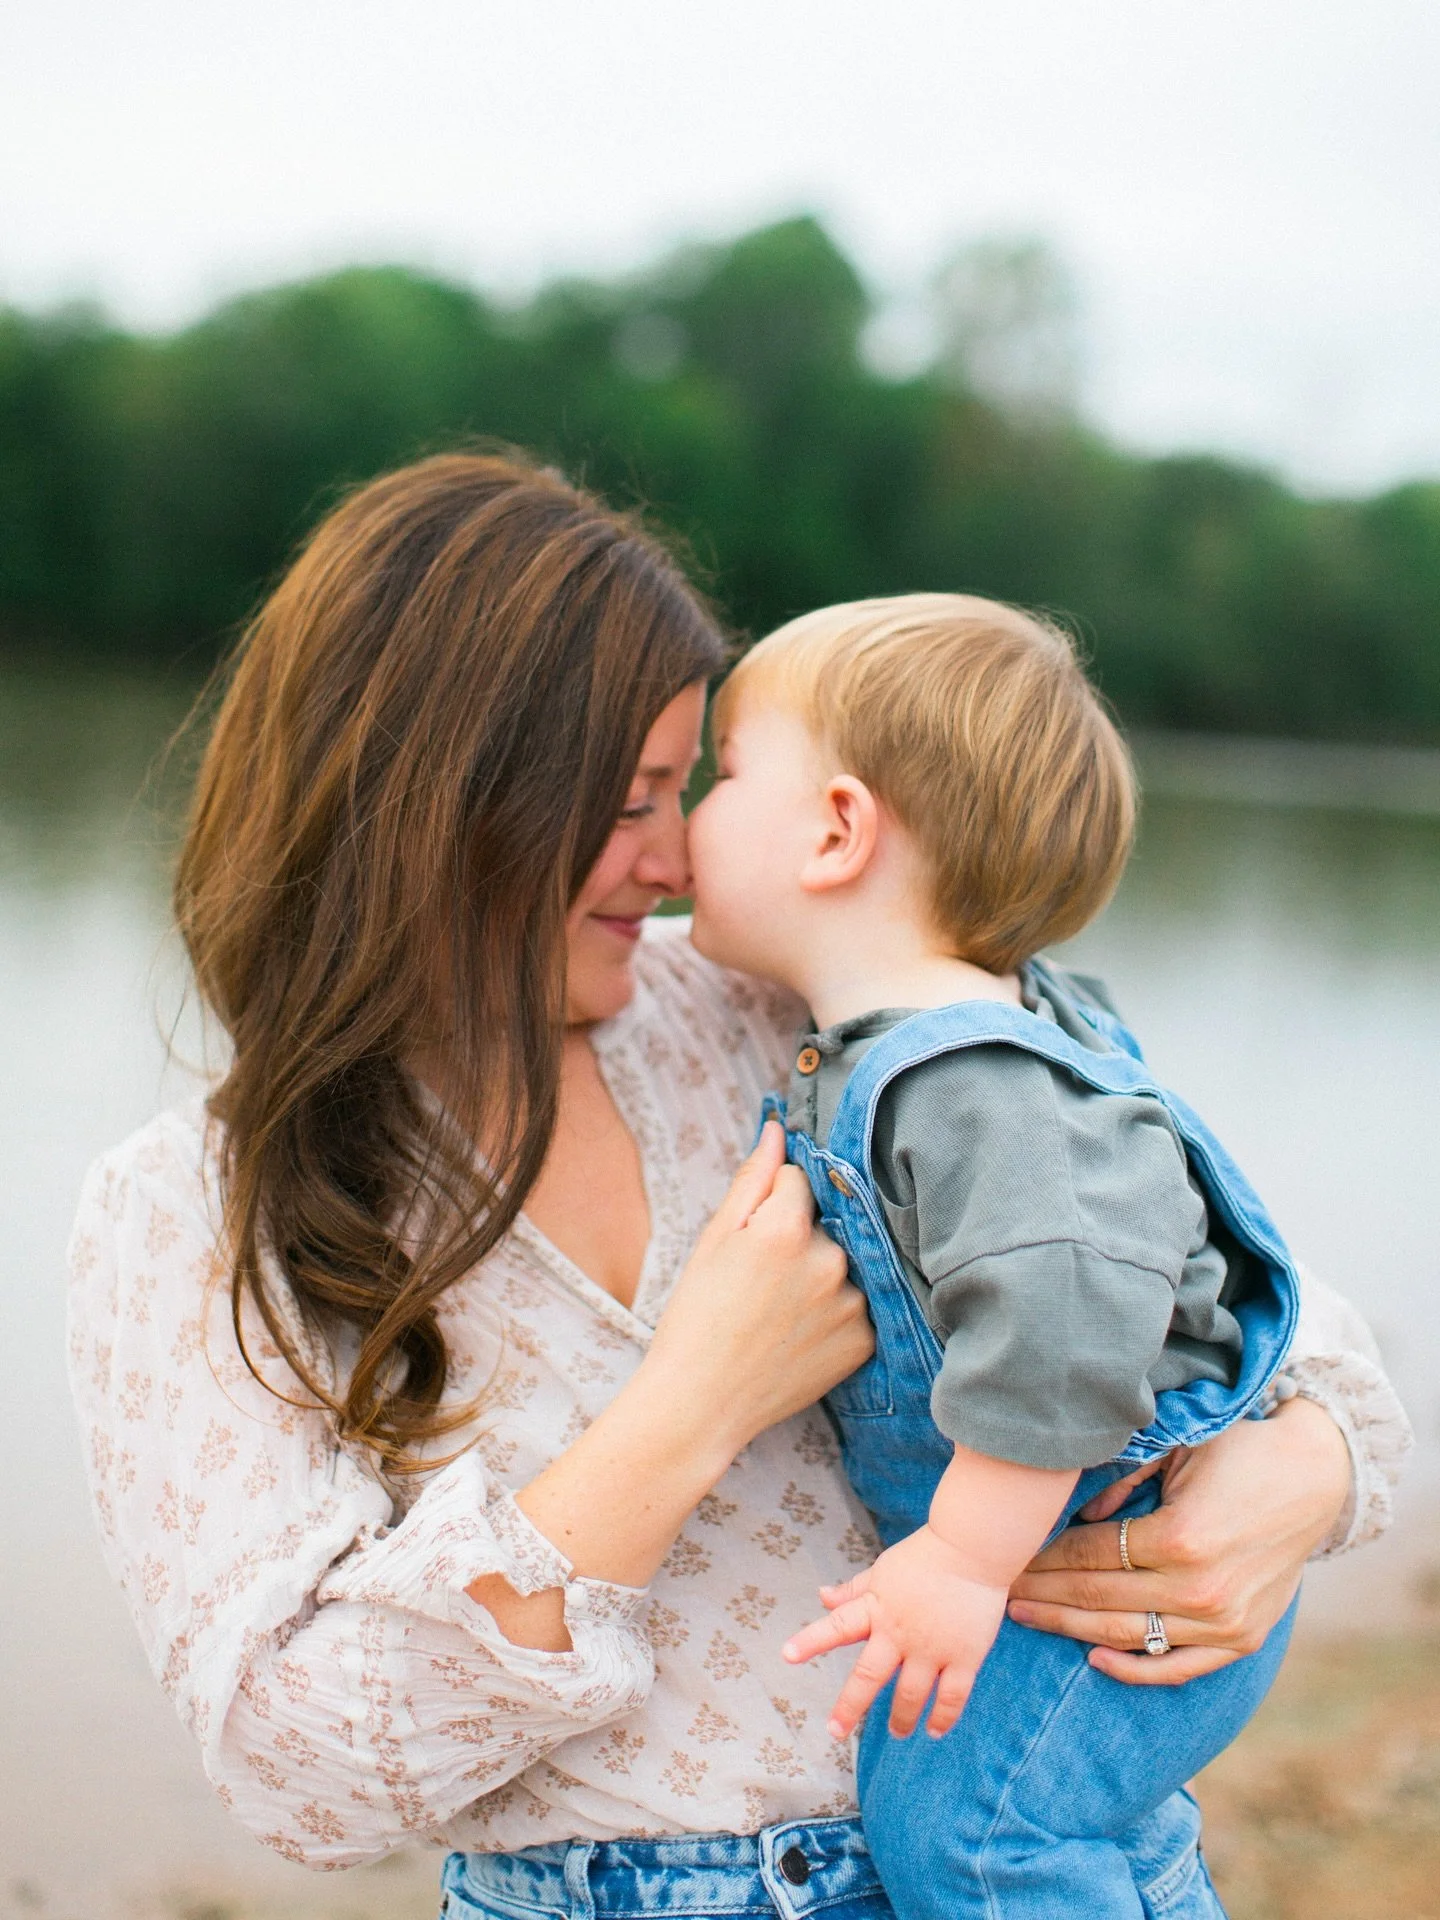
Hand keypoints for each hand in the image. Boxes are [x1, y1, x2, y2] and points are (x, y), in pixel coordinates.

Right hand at [643, 1122, 871, 1466]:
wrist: (701, 1402)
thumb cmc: (696, 1317)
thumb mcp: (713, 1240)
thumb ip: (753, 1180)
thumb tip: (779, 1131)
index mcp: (787, 1229)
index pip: (799, 1179)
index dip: (772, 1202)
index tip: (752, 1237)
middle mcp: (830, 1262)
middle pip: (824, 1222)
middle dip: (799, 1238)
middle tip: (761, 1281)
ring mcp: (852, 1304)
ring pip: (843, 1263)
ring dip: (820, 1274)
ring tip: (779, 1311)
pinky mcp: (864, 1341)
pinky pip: (857, 1305)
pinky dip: (833, 1313)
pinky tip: (799, 1333)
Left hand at [781, 1524, 1006, 1739]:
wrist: (972, 1548)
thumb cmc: (924, 1557)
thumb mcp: (882, 1569)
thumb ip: (853, 1589)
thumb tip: (822, 1596)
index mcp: (877, 1606)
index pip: (837, 1626)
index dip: (811, 1640)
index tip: (786, 1655)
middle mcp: (900, 1631)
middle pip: (869, 1676)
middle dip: (850, 1707)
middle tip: (836, 1731)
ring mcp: (932, 1647)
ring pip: (911, 1695)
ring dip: (901, 1719)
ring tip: (897, 1731)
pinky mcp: (964, 1656)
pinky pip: (951, 1697)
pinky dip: (942, 1718)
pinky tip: (934, 1730)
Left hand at [1006, 1396, 1350, 1683]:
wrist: (1314, 1478)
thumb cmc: (1238, 1452)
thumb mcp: (1177, 1450)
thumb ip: (1123, 1483)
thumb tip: (1079, 1518)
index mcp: (1179, 1537)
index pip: (1089, 1555)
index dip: (1044, 1557)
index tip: (1009, 1557)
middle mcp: (1199, 1589)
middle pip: (1097, 1598)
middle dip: (1042, 1594)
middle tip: (998, 1591)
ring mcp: (1222, 1622)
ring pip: (1125, 1634)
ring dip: (1069, 1629)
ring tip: (1027, 1618)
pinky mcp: (1241, 1640)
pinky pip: (1176, 1666)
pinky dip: (1134, 1669)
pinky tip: (1095, 1659)